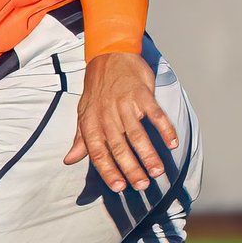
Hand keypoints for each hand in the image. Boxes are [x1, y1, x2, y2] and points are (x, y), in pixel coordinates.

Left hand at [64, 51, 177, 191]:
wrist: (109, 55)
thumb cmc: (97, 90)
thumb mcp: (84, 113)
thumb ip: (81, 140)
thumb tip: (69, 160)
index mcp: (91, 123)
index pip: (98, 152)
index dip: (107, 170)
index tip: (118, 187)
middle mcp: (107, 115)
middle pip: (119, 146)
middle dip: (130, 168)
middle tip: (142, 186)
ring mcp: (125, 104)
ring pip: (137, 133)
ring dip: (148, 154)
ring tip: (157, 172)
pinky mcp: (141, 93)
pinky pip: (154, 113)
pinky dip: (164, 128)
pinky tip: (171, 143)